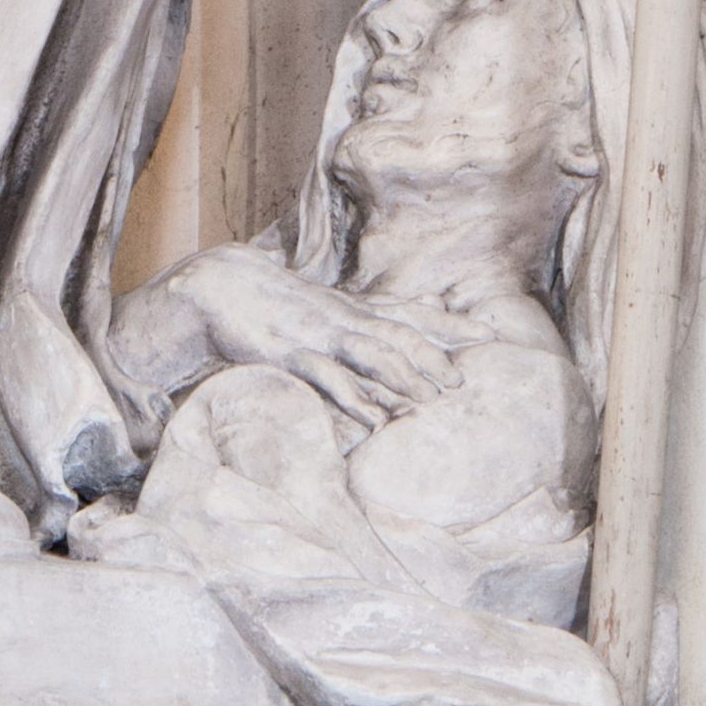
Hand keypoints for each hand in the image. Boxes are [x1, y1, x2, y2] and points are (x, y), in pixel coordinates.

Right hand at [118, 244, 453, 430]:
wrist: (217, 284)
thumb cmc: (268, 303)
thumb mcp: (315, 313)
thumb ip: (346, 325)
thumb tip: (375, 346)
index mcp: (349, 309)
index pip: (408, 312)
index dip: (448, 322)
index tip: (488, 333)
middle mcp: (342, 318)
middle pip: (399, 333)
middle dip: (434, 354)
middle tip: (466, 380)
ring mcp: (318, 335)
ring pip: (370, 355)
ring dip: (403, 377)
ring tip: (433, 401)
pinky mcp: (291, 354)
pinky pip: (329, 380)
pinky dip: (354, 400)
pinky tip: (374, 421)